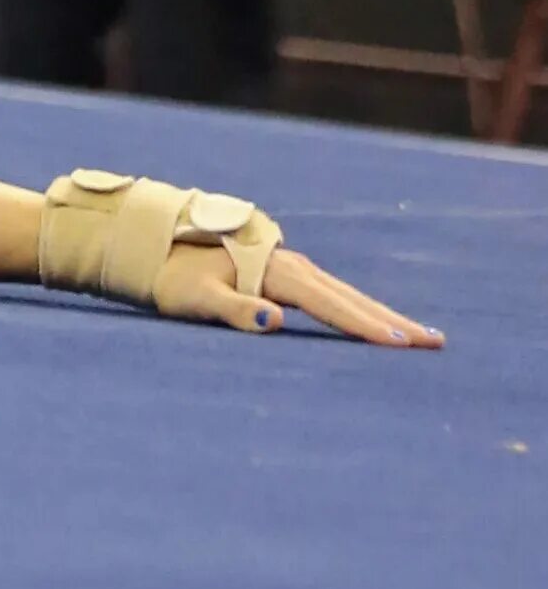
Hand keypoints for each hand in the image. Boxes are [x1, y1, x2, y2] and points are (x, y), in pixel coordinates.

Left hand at [153, 238, 442, 346]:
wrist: (153, 244)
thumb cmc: (171, 276)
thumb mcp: (194, 298)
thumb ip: (232, 309)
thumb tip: (275, 321)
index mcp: (272, 269)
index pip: (326, 302)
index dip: (362, 324)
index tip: (399, 344)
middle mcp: (287, 264)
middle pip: (347, 296)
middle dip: (389, 319)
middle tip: (435, 343)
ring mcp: (288, 266)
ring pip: (343, 293)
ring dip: (380, 313)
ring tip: (421, 336)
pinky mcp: (283, 273)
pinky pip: (331, 293)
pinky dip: (358, 308)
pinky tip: (376, 322)